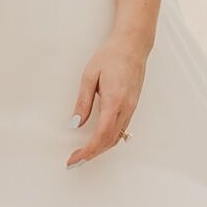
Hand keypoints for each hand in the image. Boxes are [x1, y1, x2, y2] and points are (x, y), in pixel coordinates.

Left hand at [63, 31, 146, 165]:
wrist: (133, 45)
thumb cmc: (110, 56)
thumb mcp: (89, 76)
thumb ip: (83, 102)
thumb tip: (75, 125)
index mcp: (114, 101)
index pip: (100, 136)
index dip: (87, 151)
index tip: (74, 159)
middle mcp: (125, 108)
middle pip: (109, 141)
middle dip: (91, 154)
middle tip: (74, 161)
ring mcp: (131, 108)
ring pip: (116, 137)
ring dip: (100, 149)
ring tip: (83, 153)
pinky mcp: (132, 106)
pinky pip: (121, 130)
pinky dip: (108, 140)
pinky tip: (97, 141)